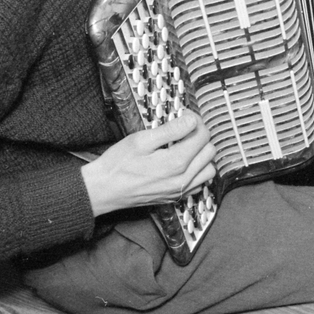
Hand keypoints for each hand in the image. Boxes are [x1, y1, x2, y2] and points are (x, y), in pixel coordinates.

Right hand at [81, 110, 216, 217]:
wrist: (103, 190)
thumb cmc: (118, 164)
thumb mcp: (141, 140)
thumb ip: (170, 130)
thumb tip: (191, 120)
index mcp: (176, 162)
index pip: (202, 135)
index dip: (195, 120)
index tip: (185, 116)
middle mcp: (182, 179)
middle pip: (209, 151)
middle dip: (200, 135)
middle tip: (184, 128)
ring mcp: (180, 191)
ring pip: (209, 169)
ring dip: (202, 155)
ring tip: (186, 146)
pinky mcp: (176, 197)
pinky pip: (200, 184)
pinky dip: (198, 171)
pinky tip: (184, 164)